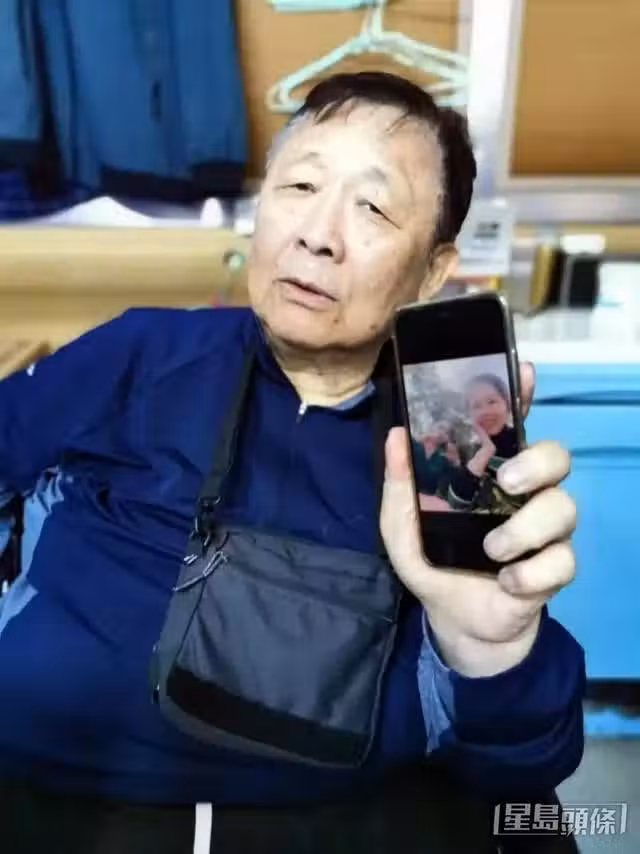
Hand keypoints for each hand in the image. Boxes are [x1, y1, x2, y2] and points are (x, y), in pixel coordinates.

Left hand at [380, 363, 576, 676]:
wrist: (456, 620)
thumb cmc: (433, 562)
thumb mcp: (402, 526)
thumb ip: (399, 485)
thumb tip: (396, 435)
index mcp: (489, 474)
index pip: (513, 426)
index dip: (522, 397)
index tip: (524, 371)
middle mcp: (523, 494)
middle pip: (556, 458)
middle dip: (537, 463)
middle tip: (505, 482)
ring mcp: (543, 530)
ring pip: (564, 508)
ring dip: (524, 529)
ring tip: (492, 550)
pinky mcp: (554, 570)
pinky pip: (563, 562)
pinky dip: (532, 572)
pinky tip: (507, 581)